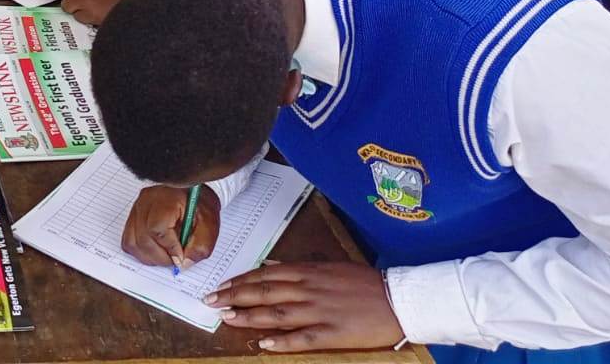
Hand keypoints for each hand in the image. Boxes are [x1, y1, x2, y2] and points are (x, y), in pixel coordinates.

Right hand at [121, 185, 221, 269]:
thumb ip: (199, 246)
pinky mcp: (134, 215)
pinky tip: (156, 250)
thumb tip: (183, 264)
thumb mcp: (209, 224)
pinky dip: (141, 251)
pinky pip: (129, 240)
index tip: (181, 257)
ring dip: (150, 256)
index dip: (169, 248)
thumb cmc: (199, 204)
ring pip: (132, 242)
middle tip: (176, 260)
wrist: (191, 190)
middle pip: (143, 238)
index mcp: (166, 198)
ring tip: (166, 256)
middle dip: (161, 257)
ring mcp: (137, 208)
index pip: (157, 228)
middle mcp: (146, 201)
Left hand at [207, 262, 404, 352]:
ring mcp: (319, 311)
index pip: (264, 275)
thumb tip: (271, 266)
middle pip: (263, 292)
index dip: (240, 280)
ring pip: (276, 314)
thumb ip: (298, 267)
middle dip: (234, 295)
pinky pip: (302, 338)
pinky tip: (263, 344)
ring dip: (248, 316)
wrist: (398, 299)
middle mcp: (308, 289)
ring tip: (227, 318)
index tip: (221, 285)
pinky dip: (281, 342)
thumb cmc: (364, 282)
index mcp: (308, 271)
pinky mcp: (332, 333)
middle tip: (211, 300)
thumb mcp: (328, 265)